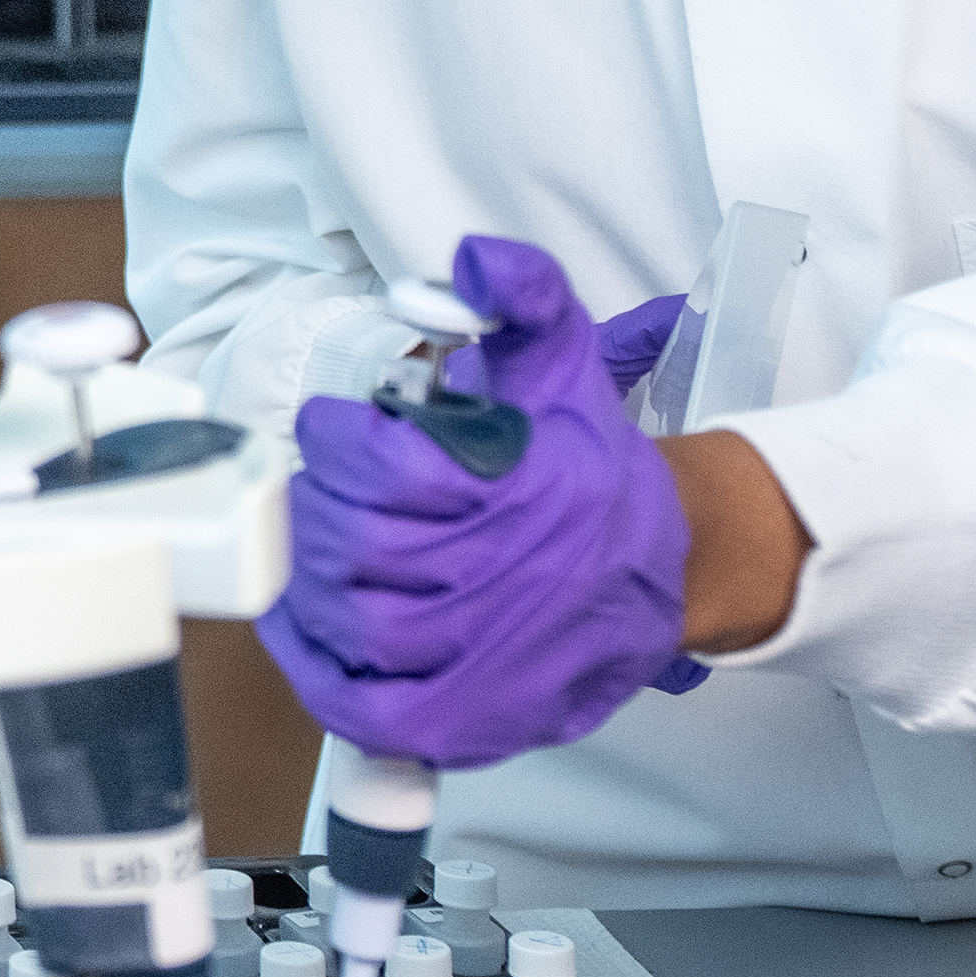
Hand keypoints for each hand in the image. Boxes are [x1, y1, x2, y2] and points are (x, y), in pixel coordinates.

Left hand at [261, 235, 696, 769]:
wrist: (668, 568)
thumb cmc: (592, 470)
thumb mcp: (562, 361)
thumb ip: (522, 295)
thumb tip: (474, 257)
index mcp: (521, 487)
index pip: (382, 467)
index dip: (337, 442)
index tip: (337, 430)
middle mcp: (504, 576)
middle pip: (354, 544)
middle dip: (318, 506)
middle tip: (322, 488)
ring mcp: (484, 657)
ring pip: (351, 620)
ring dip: (310, 577)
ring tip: (316, 543)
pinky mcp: (467, 719)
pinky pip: (364, 708)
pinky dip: (317, 667)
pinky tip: (307, 622)